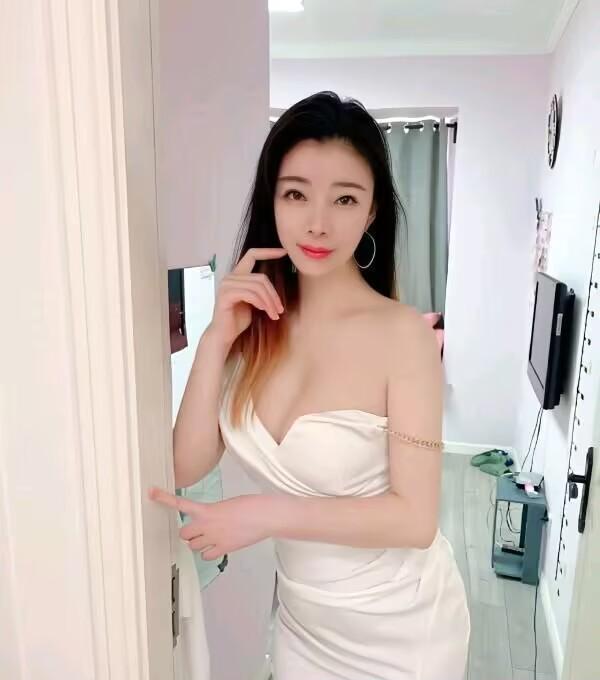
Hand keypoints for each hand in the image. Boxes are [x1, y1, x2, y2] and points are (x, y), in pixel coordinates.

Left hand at [148, 487, 270, 560]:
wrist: (264, 515)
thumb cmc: (251, 506)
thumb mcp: (227, 504)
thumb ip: (213, 513)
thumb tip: (210, 522)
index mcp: (207, 509)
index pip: (180, 504)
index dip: (164, 498)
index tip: (152, 493)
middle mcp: (207, 525)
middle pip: (184, 533)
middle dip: (189, 532)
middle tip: (198, 529)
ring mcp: (214, 539)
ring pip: (193, 546)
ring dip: (198, 542)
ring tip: (211, 536)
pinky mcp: (223, 549)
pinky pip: (206, 556)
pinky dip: (208, 553)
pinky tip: (217, 546)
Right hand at [208, 247, 286, 345]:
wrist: (224, 334)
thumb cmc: (238, 319)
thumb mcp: (253, 301)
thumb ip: (259, 290)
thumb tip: (274, 288)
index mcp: (237, 275)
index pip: (252, 255)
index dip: (268, 252)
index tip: (284, 252)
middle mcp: (230, 277)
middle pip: (261, 277)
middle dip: (274, 294)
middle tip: (280, 309)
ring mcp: (226, 285)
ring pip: (257, 286)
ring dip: (269, 301)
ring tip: (274, 314)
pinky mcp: (225, 295)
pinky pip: (249, 294)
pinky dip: (260, 302)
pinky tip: (263, 311)